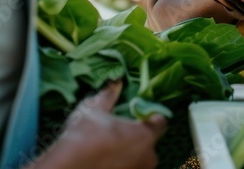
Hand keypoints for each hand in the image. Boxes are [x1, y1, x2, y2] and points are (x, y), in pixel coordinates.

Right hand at [36, 82, 165, 168]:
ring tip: (110, 149)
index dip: (149, 117)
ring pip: (140, 159)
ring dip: (130, 154)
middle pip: (149, 142)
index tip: (137, 115)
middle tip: (118, 134)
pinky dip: (123, 165)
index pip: (160, 122)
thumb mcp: (93, 110)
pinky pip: (130, 168)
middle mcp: (148, 158)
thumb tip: (115, 83)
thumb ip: (108, 96)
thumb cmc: (83, 137)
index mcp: (145, 136)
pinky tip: (106, 161)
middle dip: (138, 137)